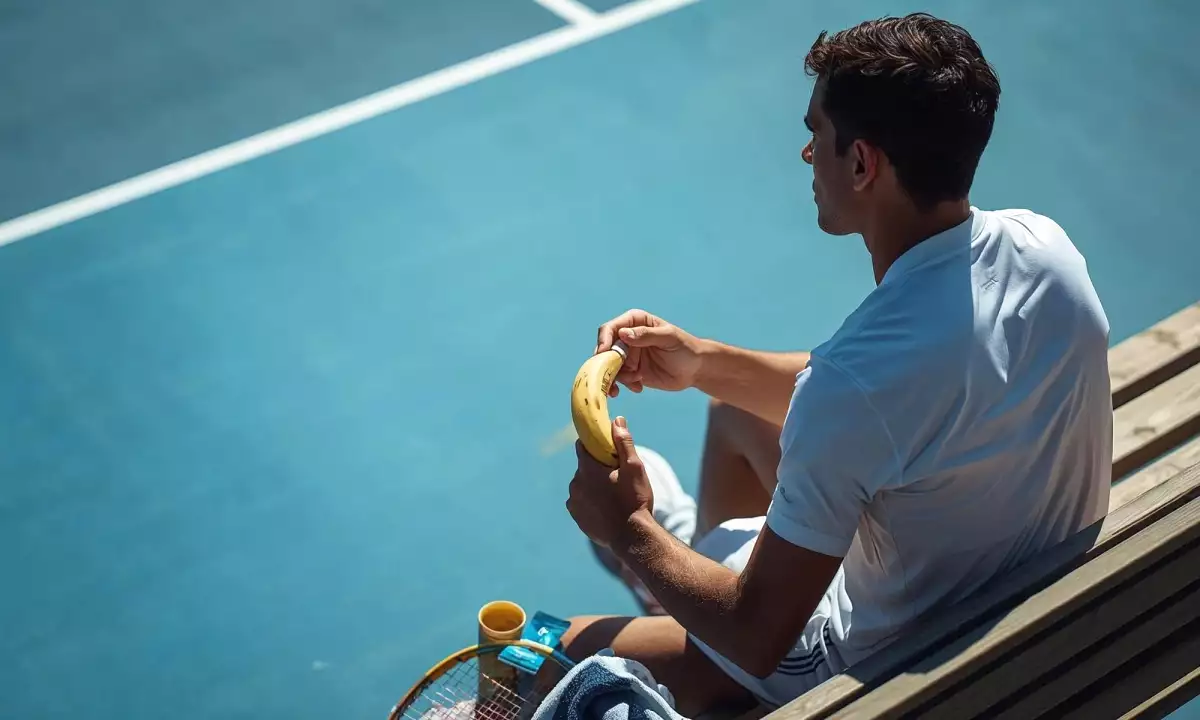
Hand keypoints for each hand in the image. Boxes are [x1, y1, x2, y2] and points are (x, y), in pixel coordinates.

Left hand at [566, 417, 653, 549]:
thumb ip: (623, 443)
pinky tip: (605, 507)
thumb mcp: (634, 468)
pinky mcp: (576, 515)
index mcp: (587, 468)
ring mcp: (574, 500)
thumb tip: (616, 421)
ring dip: (592, 485)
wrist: (630, 537)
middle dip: (596, 468)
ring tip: (612, 494)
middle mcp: (576, 482)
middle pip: (583, 467)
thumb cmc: (634, 500)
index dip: (594, 444)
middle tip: (615, 476)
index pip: (583, 445)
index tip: (605, 448)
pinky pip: (580, 501)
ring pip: (581, 484)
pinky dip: (589, 501)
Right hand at [594, 309, 703, 396]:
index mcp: (635, 322)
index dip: (603, 341)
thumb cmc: (685, 348)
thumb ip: (647, 335)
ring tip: (635, 381)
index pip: (610, 328)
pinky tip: (639, 387)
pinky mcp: (631, 372)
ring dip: (616, 377)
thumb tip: (623, 334)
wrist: (695, 370)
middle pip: (605, 349)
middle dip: (605, 364)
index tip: (603, 354)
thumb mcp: (669, 338)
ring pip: (608, 367)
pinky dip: (624, 385)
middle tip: (611, 377)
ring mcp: (628, 356)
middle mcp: (627, 338)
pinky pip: (618, 379)